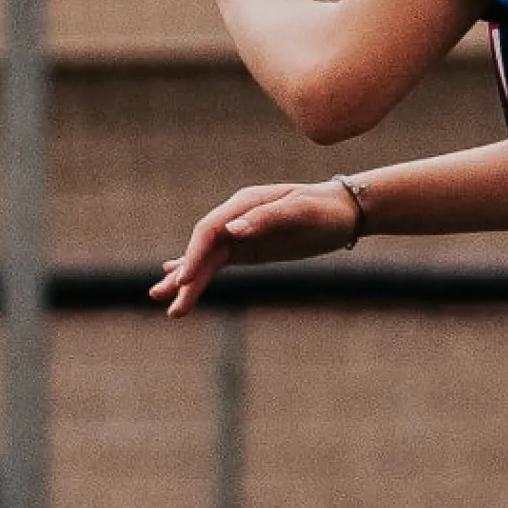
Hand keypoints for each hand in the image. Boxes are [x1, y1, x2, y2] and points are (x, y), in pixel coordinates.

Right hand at [150, 179, 359, 314]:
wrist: (345, 210)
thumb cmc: (325, 208)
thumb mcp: (300, 210)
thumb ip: (264, 219)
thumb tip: (231, 230)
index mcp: (243, 205)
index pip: (208, 231)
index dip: (193, 255)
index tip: (185, 280)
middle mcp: (235, 219)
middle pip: (201, 249)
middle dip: (183, 275)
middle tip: (162, 297)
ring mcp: (239, 235)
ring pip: (206, 260)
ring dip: (186, 280)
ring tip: (165, 302)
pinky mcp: (247, 249)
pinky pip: (217, 263)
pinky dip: (198, 273)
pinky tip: (178, 280)